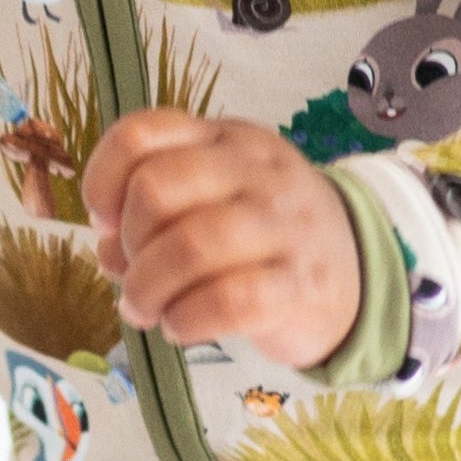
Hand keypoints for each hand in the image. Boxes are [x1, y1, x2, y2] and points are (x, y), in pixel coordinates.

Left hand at [82, 107, 362, 369]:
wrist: (356, 273)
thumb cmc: (265, 236)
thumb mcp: (214, 201)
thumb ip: (154, 217)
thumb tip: (105, 248)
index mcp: (225, 140)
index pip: (143, 133)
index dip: (104, 180)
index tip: (105, 222)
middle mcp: (255, 172)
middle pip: (157, 187)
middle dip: (128, 242)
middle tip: (133, 276)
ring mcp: (283, 226)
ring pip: (190, 245)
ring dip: (147, 289)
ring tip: (145, 310)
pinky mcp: (300, 285)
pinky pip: (230, 300)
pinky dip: (186, 319)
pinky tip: (179, 328)